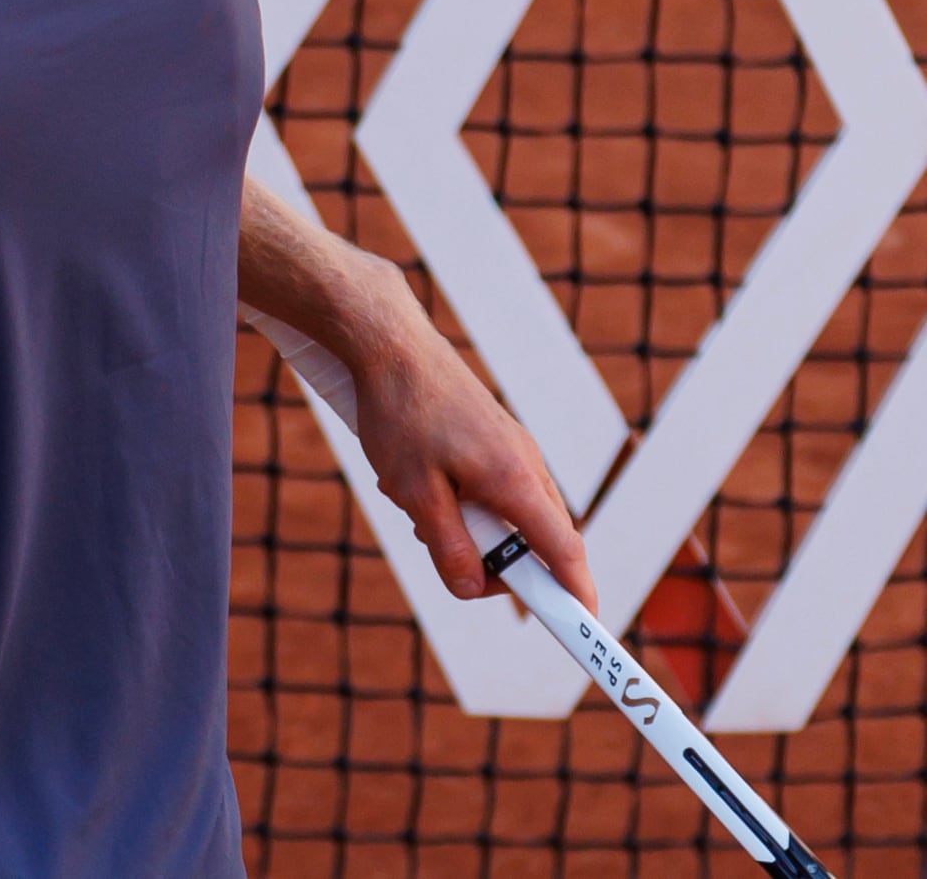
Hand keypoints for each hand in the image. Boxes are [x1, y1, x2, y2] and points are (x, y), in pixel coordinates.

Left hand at [352, 308, 597, 611]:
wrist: (390, 345)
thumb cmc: (401, 413)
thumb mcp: (414, 491)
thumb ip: (448, 546)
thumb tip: (474, 590)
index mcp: (517, 481)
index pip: (564, 553)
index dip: (576, 595)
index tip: (585, 630)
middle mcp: (528, 466)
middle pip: (536, 542)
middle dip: (493, 561)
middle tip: (441, 547)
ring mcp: (514, 452)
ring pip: (508, 517)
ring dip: (468, 528)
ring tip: (416, 500)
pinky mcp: (496, 442)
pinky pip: (492, 492)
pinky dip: (462, 502)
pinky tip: (420, 481)